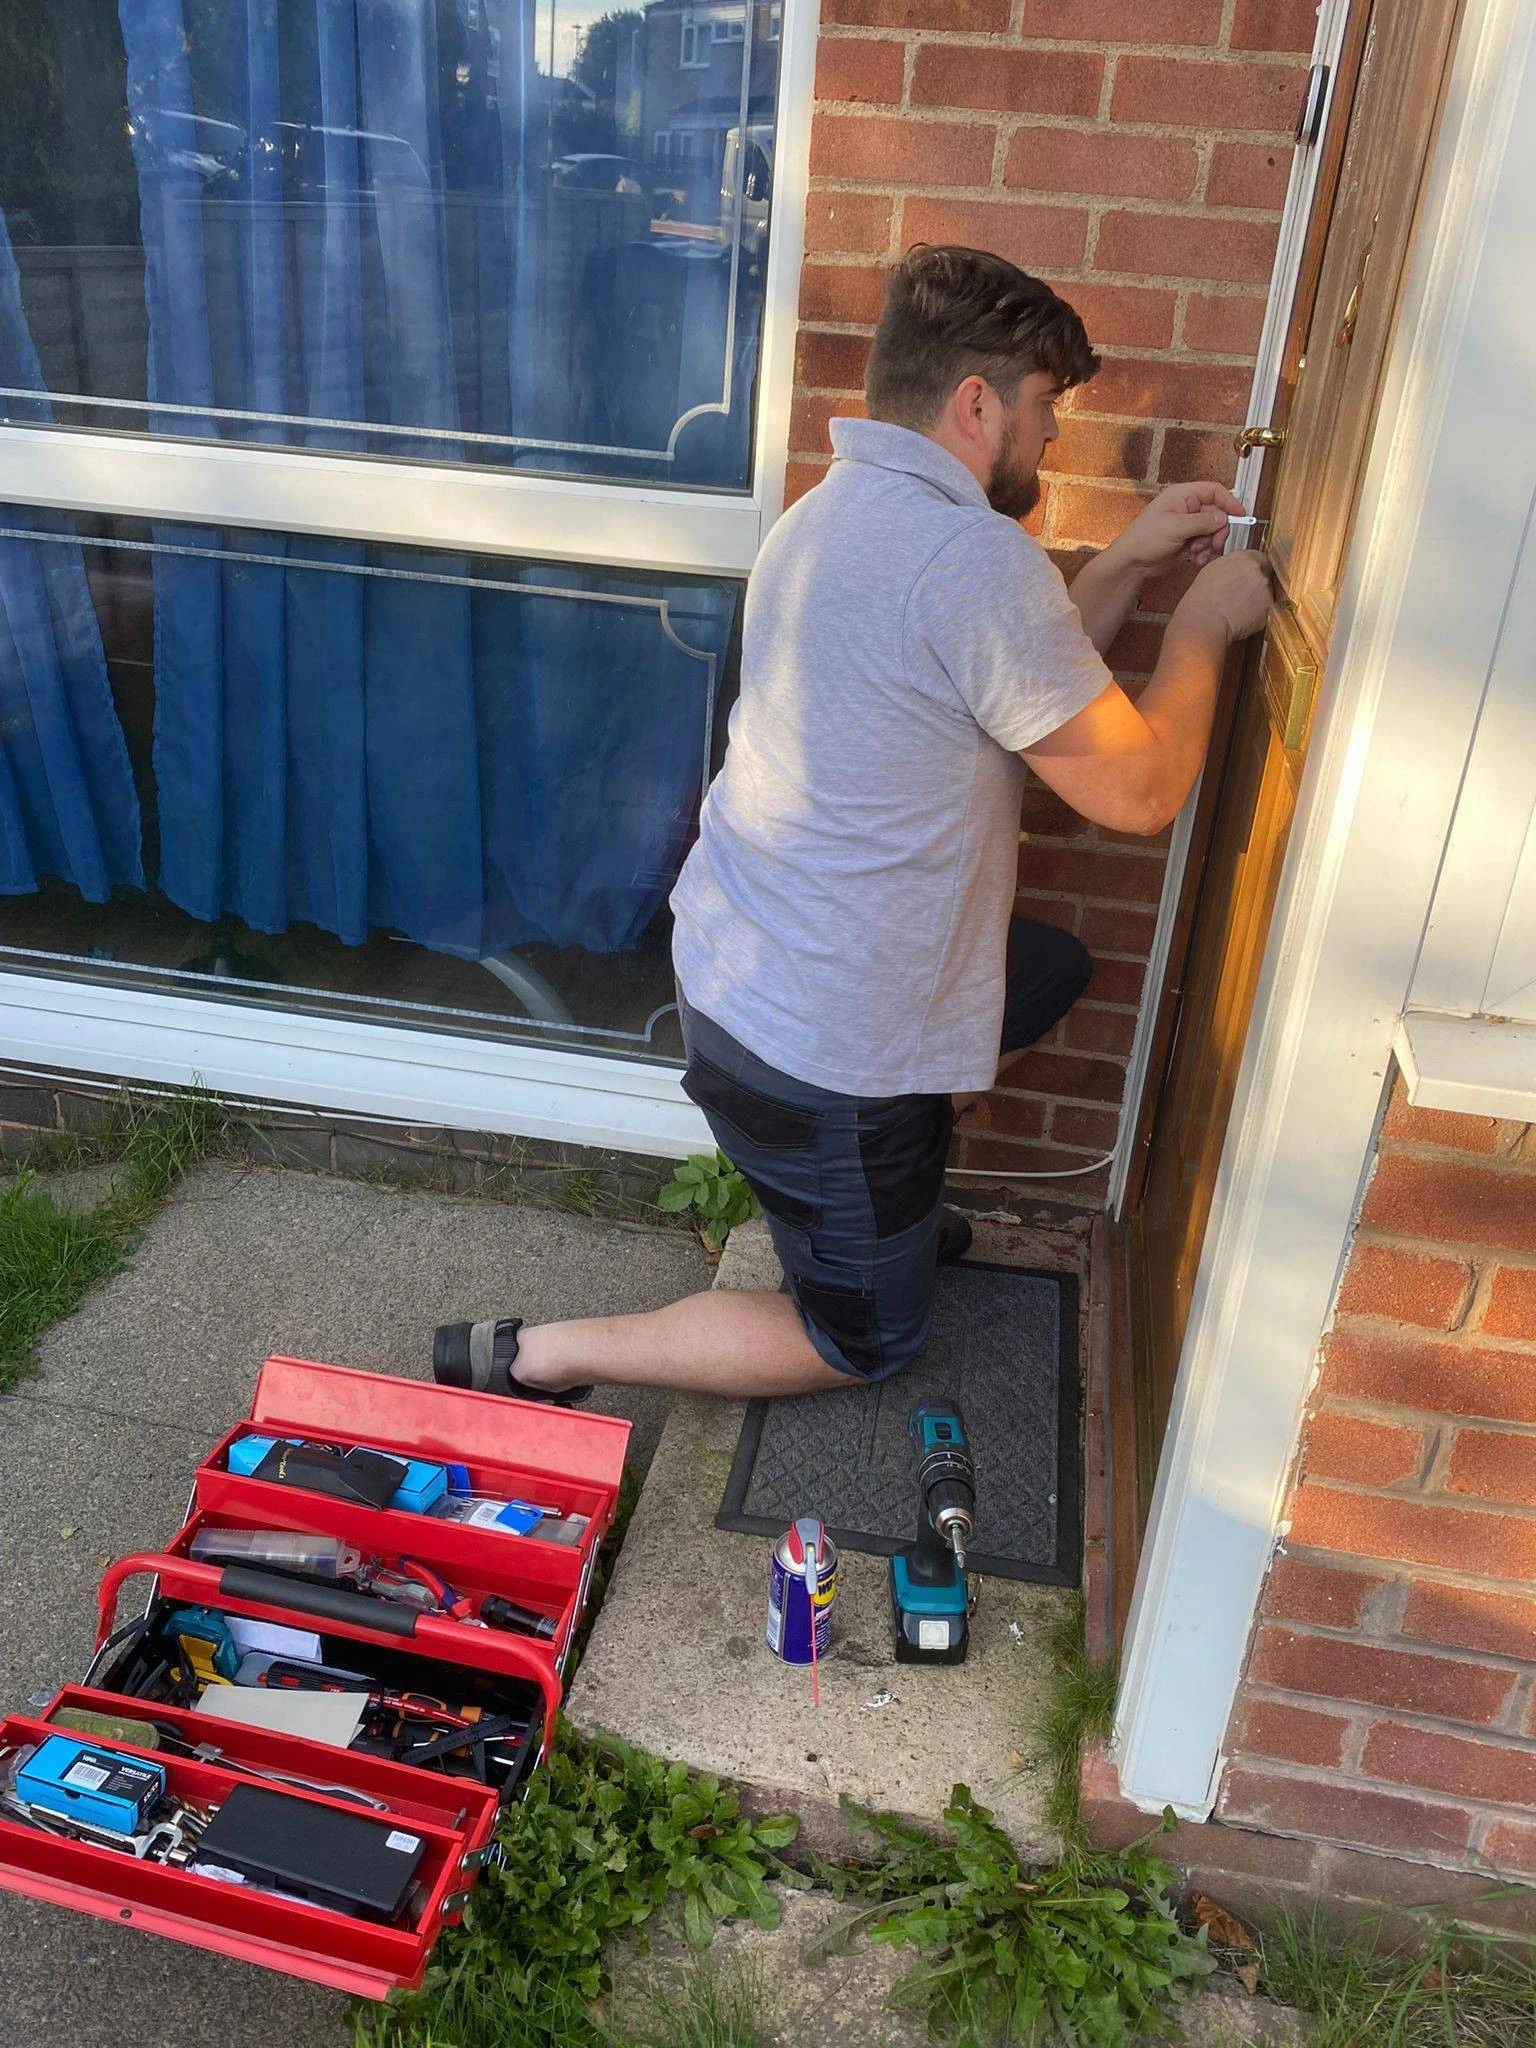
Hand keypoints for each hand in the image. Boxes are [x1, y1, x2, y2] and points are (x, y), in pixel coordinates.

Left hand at [1120, 481, 1245, 572]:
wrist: (1132, 563)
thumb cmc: (1145, 539)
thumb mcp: (1176, 527)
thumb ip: (1202, 521)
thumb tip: (1223, 518)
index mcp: (1183, 495)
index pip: (1214, 491)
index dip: (1229, 502)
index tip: (1240, 515)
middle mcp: (1187, 507)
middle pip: (1217, 513)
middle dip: (1218, 530)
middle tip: (1216, 544)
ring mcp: (1187, 524)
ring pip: (1213, 530)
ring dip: (1210, 543)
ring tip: (1198, 553)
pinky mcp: (1187, 540)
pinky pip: (1206, 543)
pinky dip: (1205, 552)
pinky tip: (1196, 559)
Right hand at [1177, 550, 1273, 644]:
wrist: (1203, 621)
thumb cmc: (1201, 601)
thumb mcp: (1211, 572)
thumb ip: (1231, 567)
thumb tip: (1236, 571)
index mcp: (1243, 558)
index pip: (1260, 558)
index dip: (1255, 570)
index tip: (1250, 579)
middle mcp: (1257, 569)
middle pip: (1265, 575)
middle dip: (1256, 585)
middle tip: (1241, 596)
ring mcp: (1265, 587)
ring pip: (1267, 592)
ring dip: (1258, 600)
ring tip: (1238, 609)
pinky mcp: (1269, 606)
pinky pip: (1268, 609)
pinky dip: (1259, 615)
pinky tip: (1243, 618)